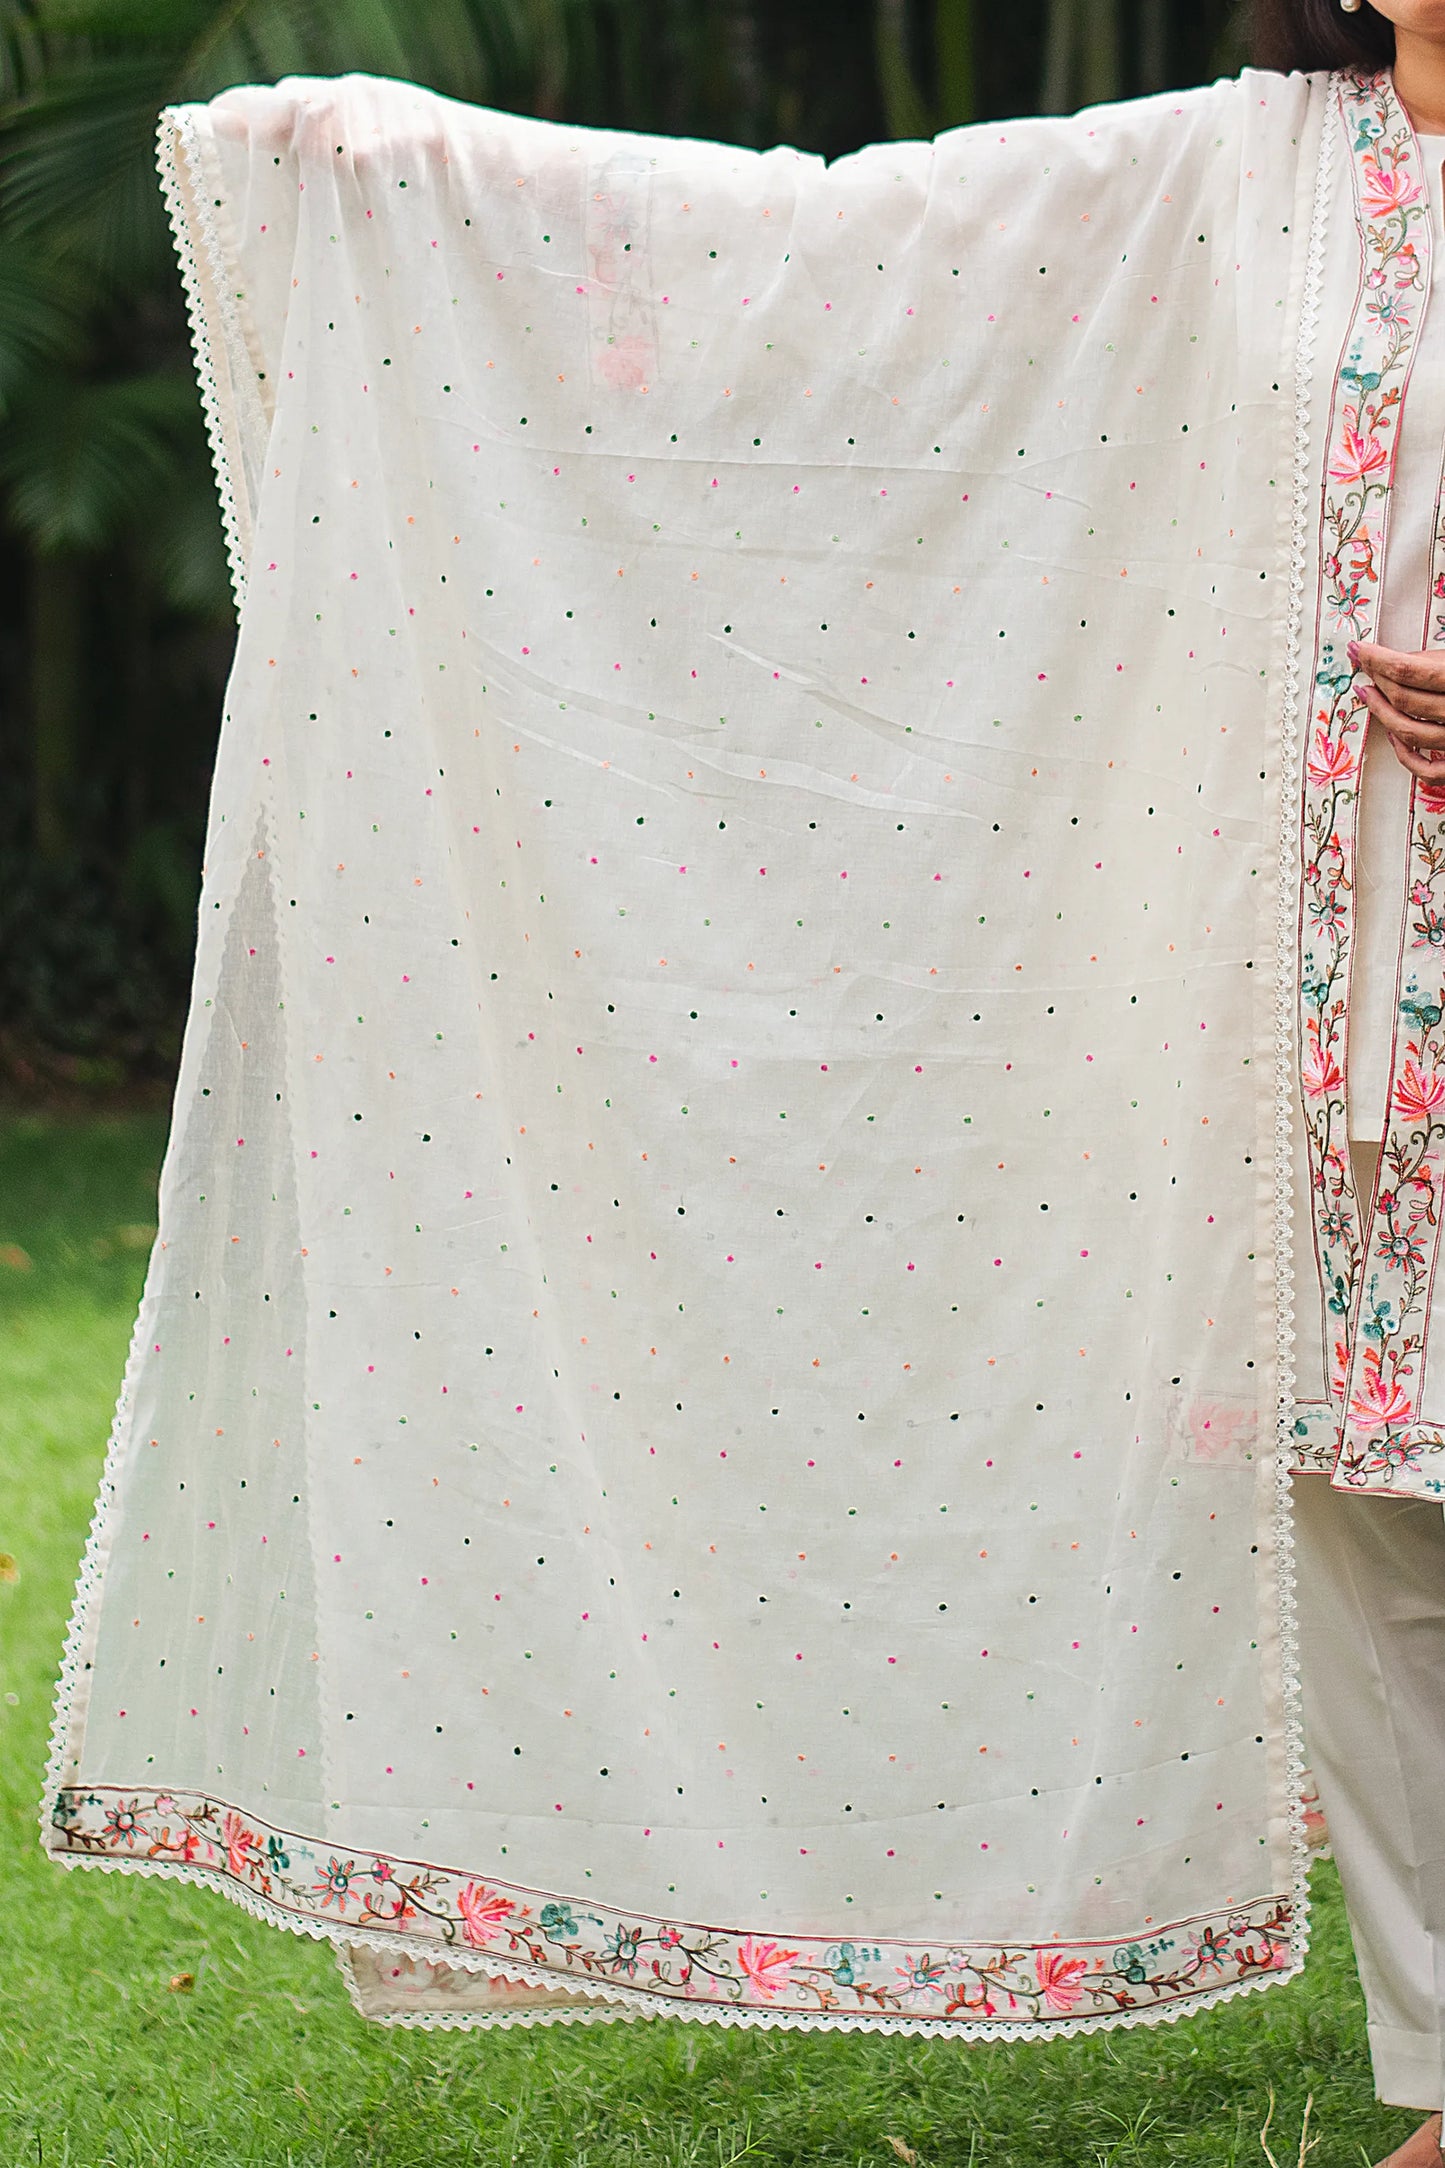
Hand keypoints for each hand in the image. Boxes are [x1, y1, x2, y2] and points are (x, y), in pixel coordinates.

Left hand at [1352, 638, 1444, 777]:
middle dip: (1376, 680)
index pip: (1408, 669)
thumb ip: (1436, 660)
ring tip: (1369, 694)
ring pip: (1407, 732)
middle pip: (1404, 699)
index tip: (1358, 649)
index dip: (1377, 658)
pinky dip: (1403, 753)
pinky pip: (1426, 769)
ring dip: (1380, 712)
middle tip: (1362, 667)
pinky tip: (1392, 733)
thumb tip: (1394, 660)